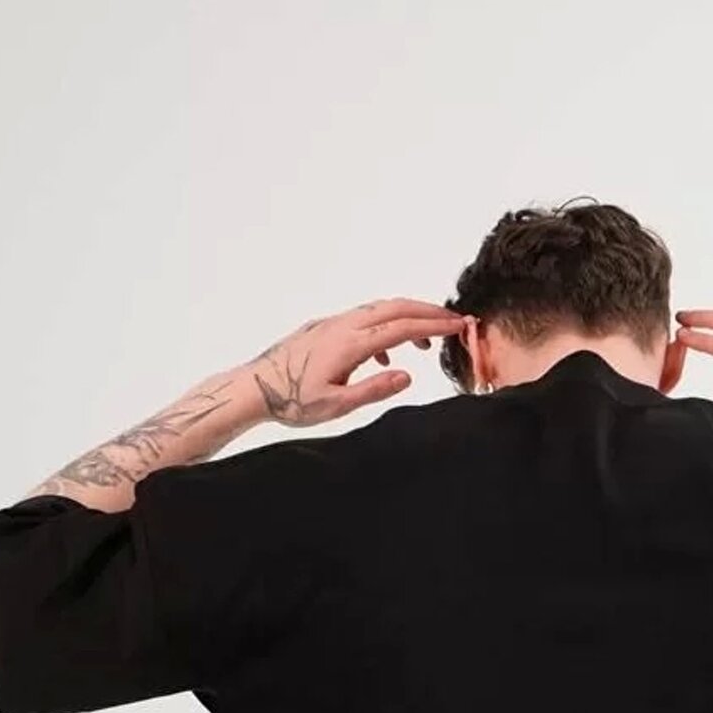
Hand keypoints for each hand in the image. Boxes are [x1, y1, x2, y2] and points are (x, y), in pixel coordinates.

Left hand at [244, 298, 466, 427]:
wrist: (254, 388)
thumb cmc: (291, 401)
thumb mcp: (337, 405)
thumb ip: (374, 389)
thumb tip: (408, 375)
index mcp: (350, 344)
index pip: (402, 328)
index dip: (434, 326)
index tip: (459, 326)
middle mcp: (343, 326)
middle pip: (394, 308)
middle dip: (427, 311)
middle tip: (454, 320)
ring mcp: (332, 323)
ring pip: (378, 310)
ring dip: (406, 318)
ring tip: (426, 341)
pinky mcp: (324, 328)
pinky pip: (362, 318)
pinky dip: (384, 327)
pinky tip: (383, 356)